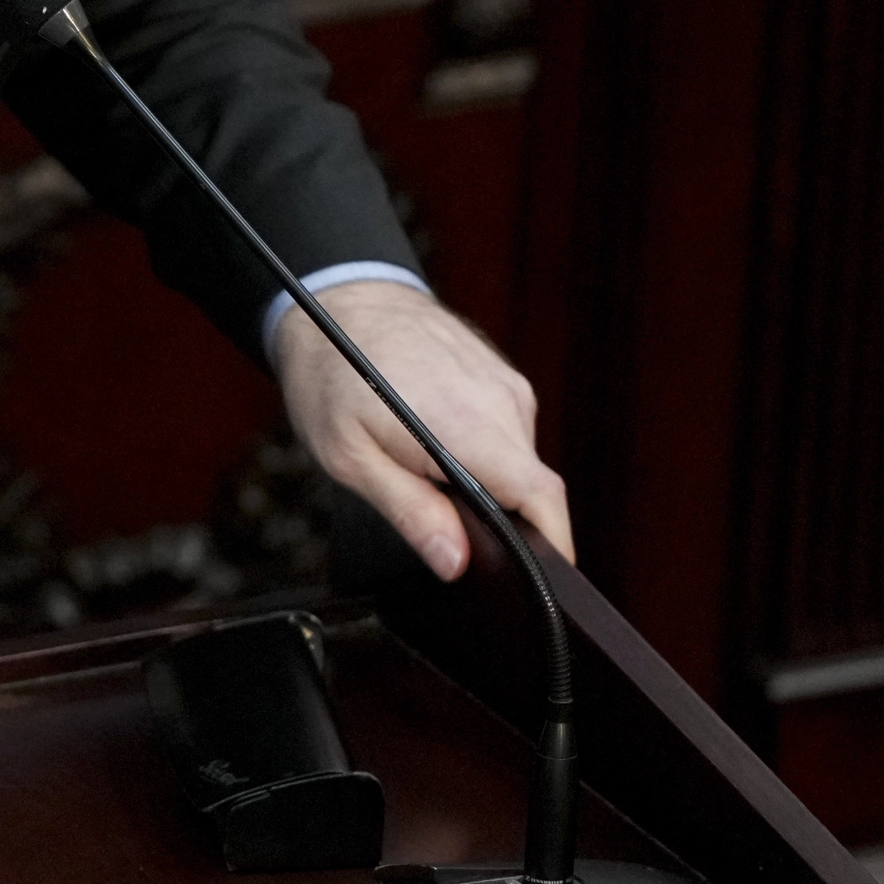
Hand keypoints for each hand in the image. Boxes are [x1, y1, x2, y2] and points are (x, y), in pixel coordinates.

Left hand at [274, 281, 568, 578]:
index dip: (552, 547)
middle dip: (503, 520)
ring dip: (486, 480)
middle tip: (446, 528)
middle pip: (530, 487)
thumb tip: (455, 561)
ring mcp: (505, 384)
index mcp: (469, 425)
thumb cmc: (331, 375)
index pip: (541, 497)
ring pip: (517, 460)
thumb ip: (409, 511)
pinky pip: (507, 431)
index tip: (545, 584)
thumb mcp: (349, 457)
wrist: (336, 300)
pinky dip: (481, 450)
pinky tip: (433, 439)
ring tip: (423, 468)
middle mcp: (501, 401)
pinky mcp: (501, 376)